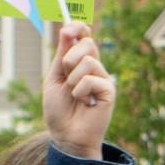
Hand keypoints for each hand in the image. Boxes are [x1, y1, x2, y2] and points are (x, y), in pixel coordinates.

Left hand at [42, 21, 115, 158]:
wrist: (65, 136)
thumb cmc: (59, 110)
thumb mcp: (54, 79)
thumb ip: (61, 55)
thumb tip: (67, 28)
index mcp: (80, 63)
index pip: (84, 36)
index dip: (78, 28)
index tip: (68, 28)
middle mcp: (94, 68)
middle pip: (88, 43)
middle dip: (70, 58)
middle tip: (66, 78)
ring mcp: (103, 78)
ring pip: (88, 61)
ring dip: (73, 79)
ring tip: (75, 95)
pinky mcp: (109, 90)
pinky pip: (91, 79)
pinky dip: (80, 91)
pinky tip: (84, 103)